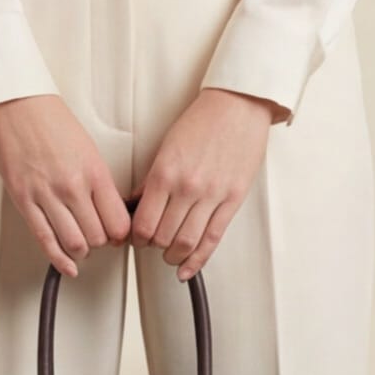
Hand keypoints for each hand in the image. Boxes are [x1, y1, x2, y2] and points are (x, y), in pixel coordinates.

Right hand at [0, 94, 131, 276]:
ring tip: (81, 245)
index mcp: (94, 173)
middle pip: (98, 237)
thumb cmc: (53, 124)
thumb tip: (110, 212)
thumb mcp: (90, 151)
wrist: (19, 107)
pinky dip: (59, 260)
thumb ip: (100, 184)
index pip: (119, 222)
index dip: (121, 235)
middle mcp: (73, 187)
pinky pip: (45, 240)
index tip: (118, 235)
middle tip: (98, 238)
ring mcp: (47, 196)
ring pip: (75, 244)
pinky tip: (67, 265)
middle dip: (101, 243)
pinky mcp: (24, 201)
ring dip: (81, 251)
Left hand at [127, 88, 283, 280]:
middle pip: (162, 237)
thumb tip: (136, 205)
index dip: (136, 238)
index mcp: (165, 173)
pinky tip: (187, 269)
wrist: (238, 105)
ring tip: (169, 256)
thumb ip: (152, 180)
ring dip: (173, 257)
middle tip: (152, 245)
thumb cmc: (203, 121)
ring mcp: (212, 196)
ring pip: (185, 243)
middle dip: (153, 247)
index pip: (143, 223)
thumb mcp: (166, 147)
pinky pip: (212, 239)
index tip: (136, 238)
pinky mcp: (232, 200)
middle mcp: (187, 188)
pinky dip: (198, 260)